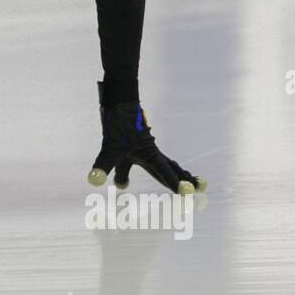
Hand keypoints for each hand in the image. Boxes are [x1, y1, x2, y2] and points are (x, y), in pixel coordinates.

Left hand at [87, 91, 205, 194]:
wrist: (120, 99)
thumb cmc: (117, 122)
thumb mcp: (108, 147)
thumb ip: (103, 164)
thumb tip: (94, 181)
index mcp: (149, 154)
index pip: (165, 174)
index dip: (176, 185)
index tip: (189, 195)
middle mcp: (151, 151)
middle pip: (171, 169)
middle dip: (184, 180)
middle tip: (200, 189)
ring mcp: (145, 145)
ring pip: (164, 162)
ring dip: (175, 172)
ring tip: (187, 179)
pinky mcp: (137, 141)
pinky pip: (151, 158)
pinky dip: (157, 165)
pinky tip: (150, 166)